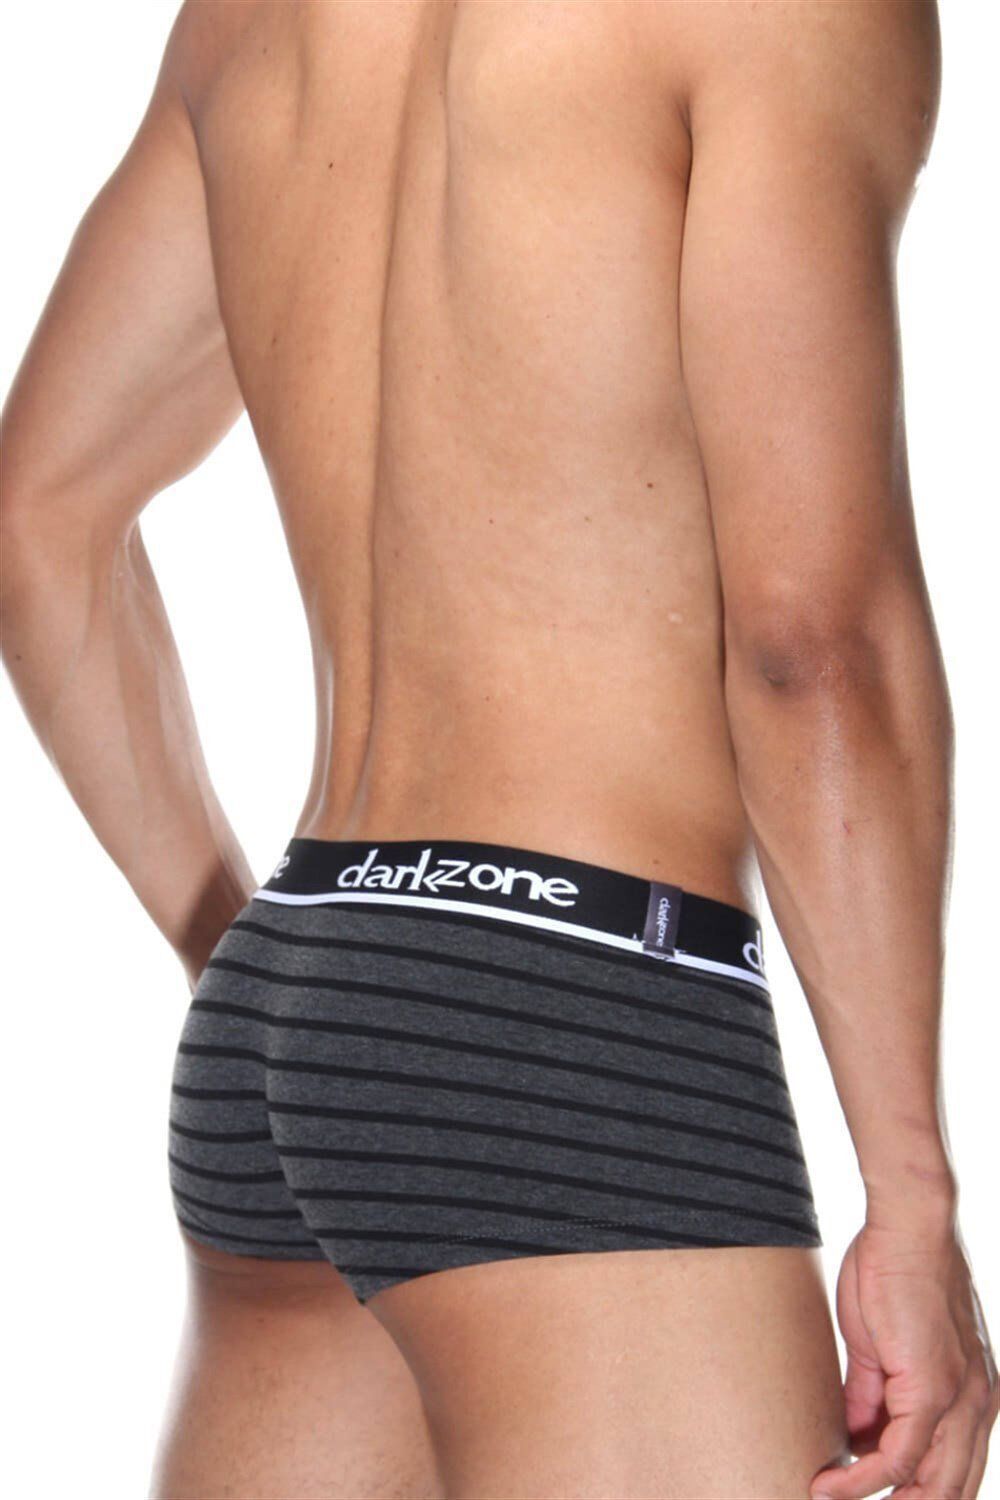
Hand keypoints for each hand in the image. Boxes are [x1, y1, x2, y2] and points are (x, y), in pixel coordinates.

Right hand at [810, 1220, 997, 1499]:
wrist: (908, 1227)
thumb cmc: (895, 1272)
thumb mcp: (882, 1345)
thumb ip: (872, 1393)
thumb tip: (854, 1438)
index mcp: (973, 1396)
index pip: (953, 1473)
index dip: (913, 1495)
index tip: (860, 1493)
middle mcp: (978, 1407)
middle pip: (949, 1492)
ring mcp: (959, 1402)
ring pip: (931, 1488)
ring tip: (827, 1499)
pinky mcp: (931, 1391)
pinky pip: (898, 1456)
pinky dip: (859, 1479)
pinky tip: (827, 1484)